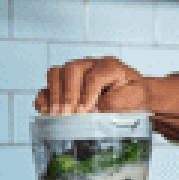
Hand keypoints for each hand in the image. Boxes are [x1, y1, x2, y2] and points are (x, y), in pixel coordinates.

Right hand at [36, 57, 151, 114]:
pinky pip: (48, 86)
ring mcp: (76, 72)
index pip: (94, 75)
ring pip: (56, 73)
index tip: (86, 110)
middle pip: (71, 69)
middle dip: (69, 94)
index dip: (87, 93)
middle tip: (70, 114)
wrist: (134, 96)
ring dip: (54, 95)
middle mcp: (90, 65)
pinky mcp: (65, 84)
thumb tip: (94, 108)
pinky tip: (46, 112)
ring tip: (58, 115)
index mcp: (110, 66)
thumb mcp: (133, 98)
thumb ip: (115, 101)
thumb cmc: (133, 97)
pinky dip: (44, 98)